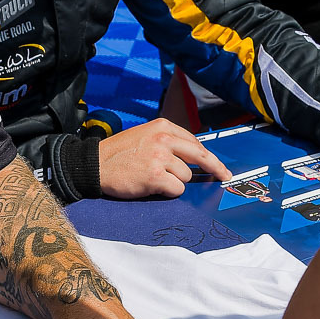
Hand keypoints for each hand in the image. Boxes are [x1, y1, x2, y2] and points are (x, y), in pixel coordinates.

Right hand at [98, 119, 232, 198]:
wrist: (95, 165)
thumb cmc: (119, 153)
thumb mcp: (145, 135)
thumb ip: (168, 141)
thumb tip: (193, 156)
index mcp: (163, 126)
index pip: (194, 142)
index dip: (207, 156)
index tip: (218, 166)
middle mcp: (164, 139)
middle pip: (200, 155)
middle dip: (215, 167)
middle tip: (224, 176)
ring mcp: (160, 157)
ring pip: (186, 176)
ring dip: (174, 182)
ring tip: (153, 178)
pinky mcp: (156, 176)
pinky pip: (177, 189)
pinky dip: (168, 192)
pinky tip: (153, 187)